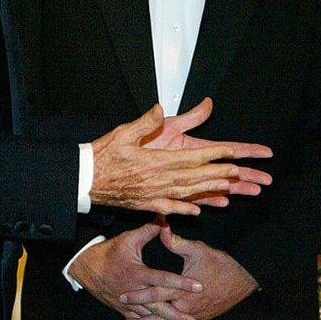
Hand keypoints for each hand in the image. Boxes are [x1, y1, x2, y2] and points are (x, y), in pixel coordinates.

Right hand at [68, 223, 200, 319]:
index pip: (164, 279)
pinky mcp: (124, 309)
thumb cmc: (109, 252)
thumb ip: (149, 230)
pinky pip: (140, 319)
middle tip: (192, 319)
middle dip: (176, 314)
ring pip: (150, 316)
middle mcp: (135, 292)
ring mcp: (128, 303)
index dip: (182, 283)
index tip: (198, 286)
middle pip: (159, 306)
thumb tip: (164, 219)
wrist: (87, 268)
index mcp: (138, 274)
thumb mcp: (129, 239)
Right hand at [90, 102, 270, 215]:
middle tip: (236, 172)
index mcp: (154, 161)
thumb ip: (145, 122)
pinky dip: (185, 209)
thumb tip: (160, 108)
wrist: (84, 180)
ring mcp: (152, 194)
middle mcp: (157, 180)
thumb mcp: (123, 133)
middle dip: (217, 174)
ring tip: (227, 188)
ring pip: (187, 193)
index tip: (229, 152)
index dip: (212, 155)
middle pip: (194, 177)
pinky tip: (198, 210)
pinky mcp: (145, 204)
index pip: (190, 157)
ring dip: (208, 190)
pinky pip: (170, 208)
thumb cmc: (103, 155)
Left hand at [120, 224, 257, 319]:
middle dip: (138, 312)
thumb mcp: (199, 250)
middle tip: (122, 309)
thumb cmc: (221, 265)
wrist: (243, 284)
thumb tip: (162, 227)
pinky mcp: (198, 318)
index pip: (156, 293)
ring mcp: (192, 315)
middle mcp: (185, 307)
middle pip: (157, 312)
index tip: (123, 294)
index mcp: (183, 291)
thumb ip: (177, 242)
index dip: (138, 294)